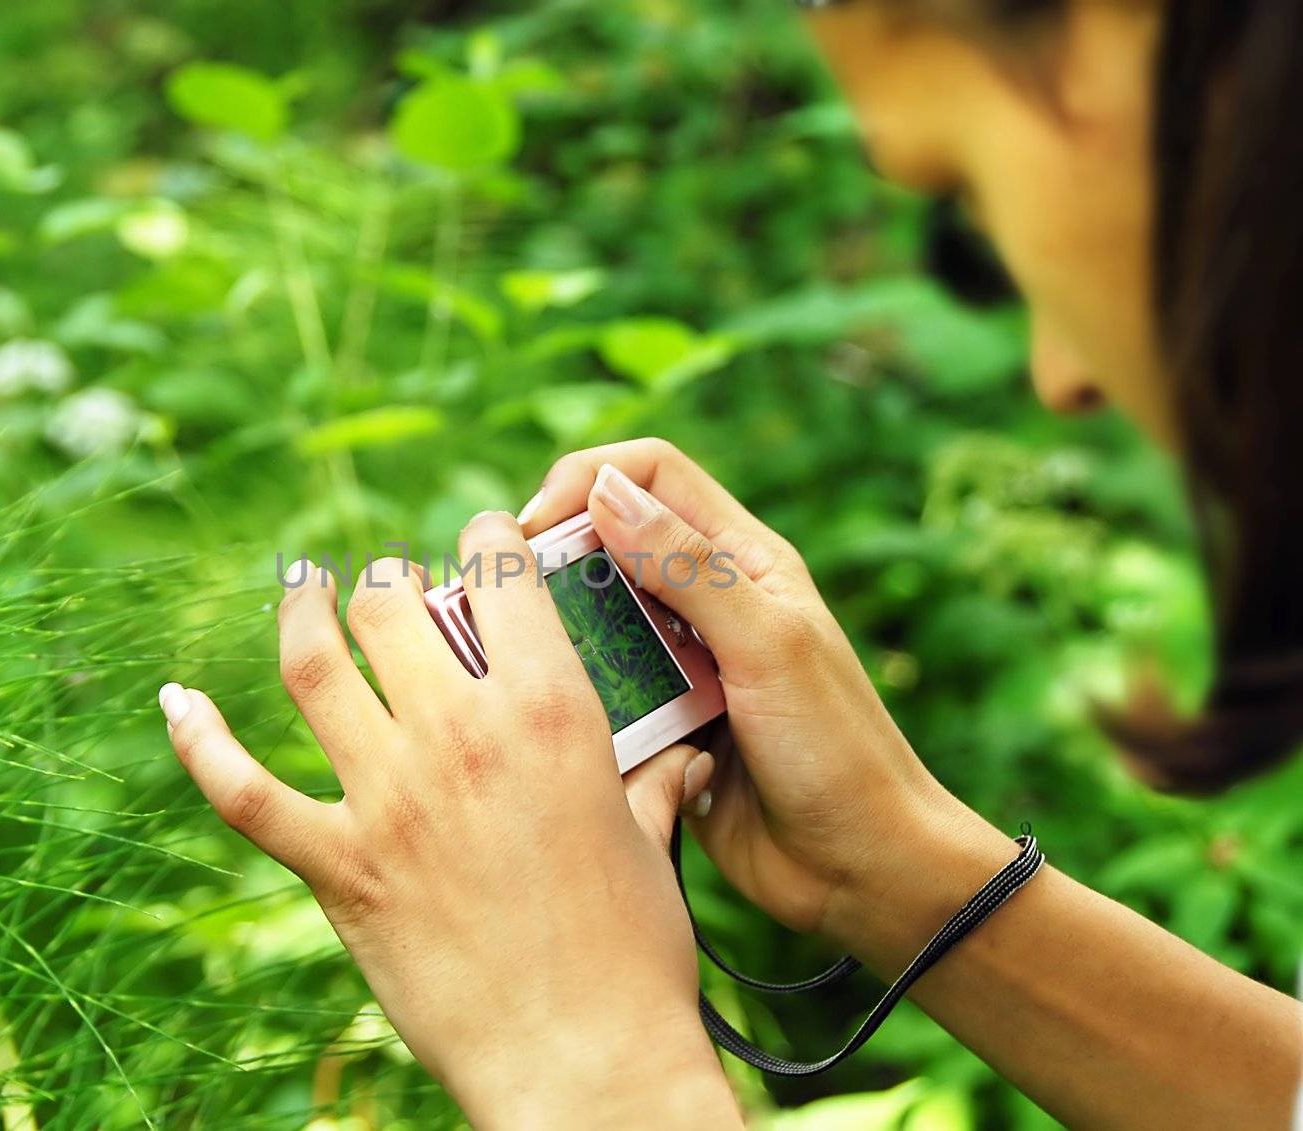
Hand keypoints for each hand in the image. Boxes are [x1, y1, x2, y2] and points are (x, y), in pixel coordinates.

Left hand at [163, 512, 740, 1128]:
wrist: (583, 1064)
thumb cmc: (634, 954)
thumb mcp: (650, 841)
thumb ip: (653, 780)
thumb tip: (682, 754)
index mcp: (549, 712)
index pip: (497, 572)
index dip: (484, 538)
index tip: (478, 543)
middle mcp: (460, 736)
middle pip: (389, 604)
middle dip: (390, 579)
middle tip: (395, 589)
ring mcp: (388, 800)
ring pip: (313, 666)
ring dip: (299, 612)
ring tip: (302, 586)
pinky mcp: (337, 868)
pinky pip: (242, 790)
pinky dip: (199, 738)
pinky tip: (178, 700)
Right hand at [521, 439, 1002, 959]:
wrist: (860, 870)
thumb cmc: (837, 751)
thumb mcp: (767, 646)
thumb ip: (688, 568)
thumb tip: (604, 491)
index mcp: (742, 560)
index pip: (651, 475)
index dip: (587, 481)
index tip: (534, 530)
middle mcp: (707, 603)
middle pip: (609, 541)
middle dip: (556, 557)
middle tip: (508, 598)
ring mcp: (681, 665)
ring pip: (594, 620)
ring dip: (562, 633)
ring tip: (528, 662)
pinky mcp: (661, 724)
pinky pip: (600, 692)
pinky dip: (577, 697)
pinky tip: (559, 720)